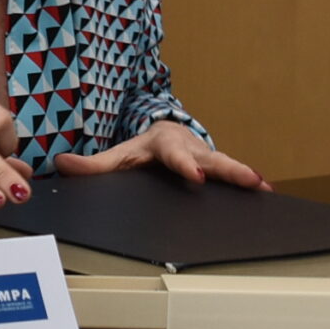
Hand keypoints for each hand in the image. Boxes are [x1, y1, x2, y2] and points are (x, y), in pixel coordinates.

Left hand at [52, 121, 269, 189]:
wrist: (165, 133)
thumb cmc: (143, 149)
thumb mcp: (119, 154)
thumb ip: (93, 164)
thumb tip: (61, 164)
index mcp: (165, 146)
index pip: (175, 157)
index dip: (184, 166)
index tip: (194, 176)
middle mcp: (191, 150)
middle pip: (211, 159)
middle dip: (230, 169)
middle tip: (250, 180)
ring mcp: (207, 159)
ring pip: (227, 166)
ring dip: (245, 175)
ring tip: (265, 187)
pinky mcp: (217, 169)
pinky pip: (234, 178)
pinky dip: (251, 185)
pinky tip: (268, 194)